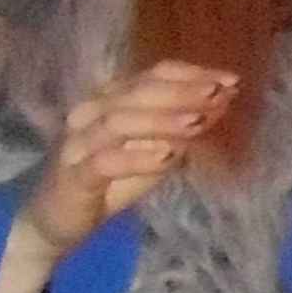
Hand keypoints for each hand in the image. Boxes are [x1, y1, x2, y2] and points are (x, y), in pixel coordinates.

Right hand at [22, 61, 234, 249]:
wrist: (60, 218)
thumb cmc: (112, 179)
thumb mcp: (156, 151)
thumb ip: (183, 127)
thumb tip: (224, 101)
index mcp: (111, 100)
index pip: (152, 75)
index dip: (191, 74)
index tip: (231, 80)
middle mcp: (91, 114)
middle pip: (137, 92)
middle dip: (182, 92)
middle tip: (218, 95)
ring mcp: (79, 144)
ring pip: (119, 121)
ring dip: (162, 120)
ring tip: (198, 122)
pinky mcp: (73, 176)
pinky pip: (104, 162)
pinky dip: (137, 158)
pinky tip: (167, 158)